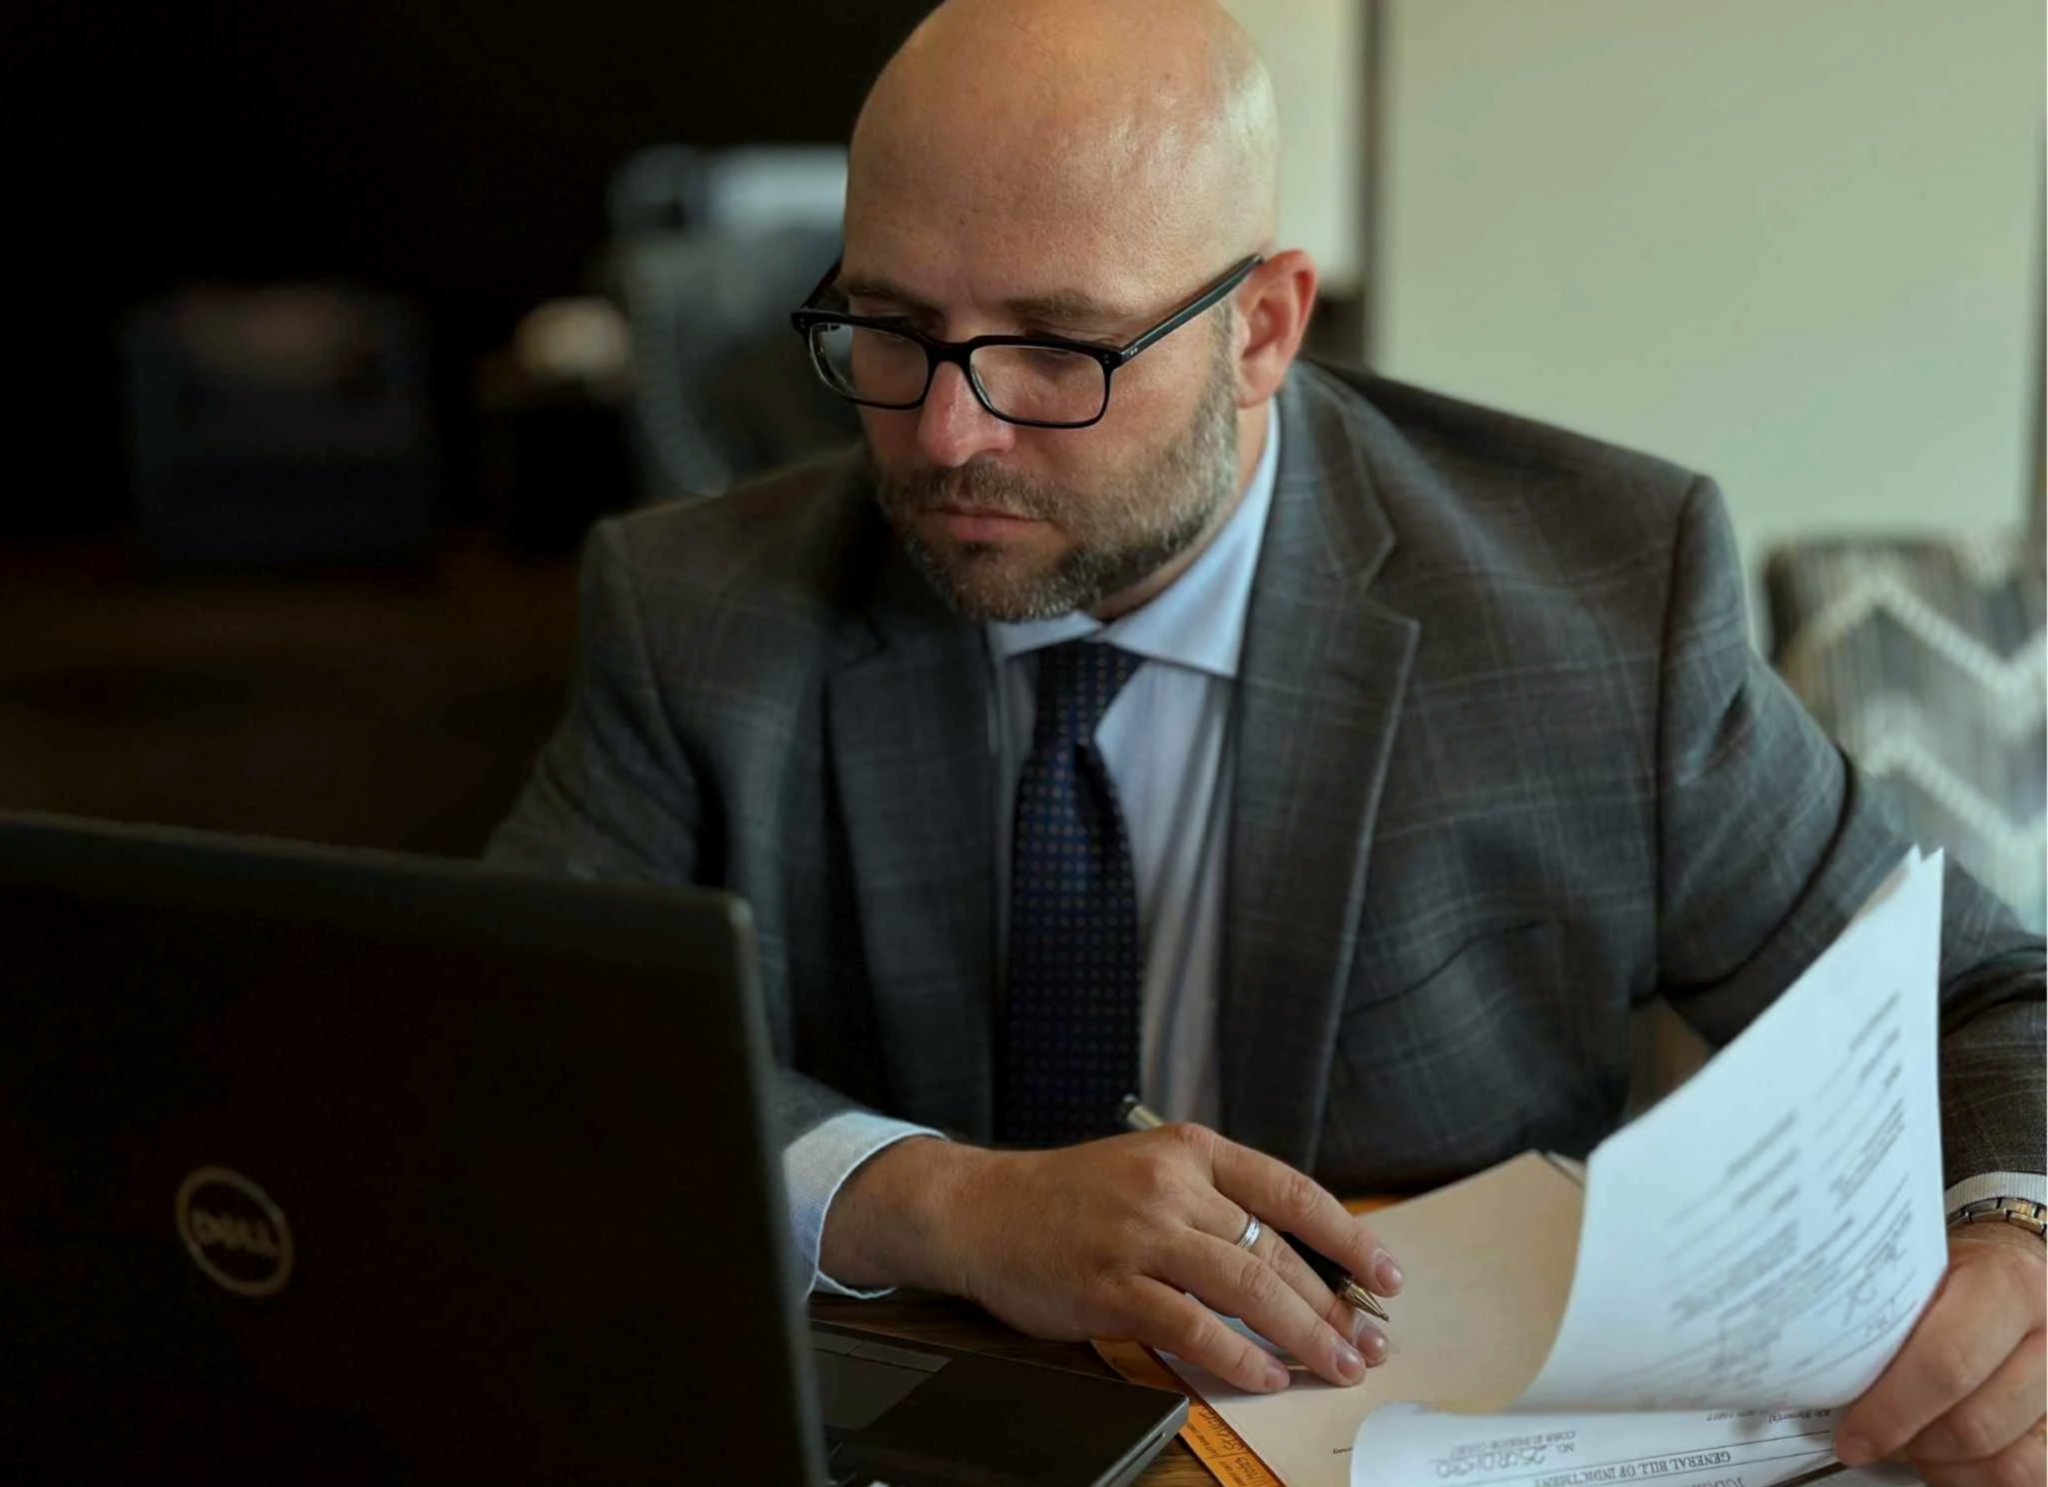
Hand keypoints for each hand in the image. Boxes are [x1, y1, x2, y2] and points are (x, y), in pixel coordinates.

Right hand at [820, 1122, 1399, 1392]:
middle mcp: (1170, 1185)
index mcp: (1190, 1150)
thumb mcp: (1148, 1173)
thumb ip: (1213, 1206)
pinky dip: (1238, 1357)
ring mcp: (1140, 1235)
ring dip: (1304, 1335)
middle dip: (1333, 1305)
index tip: (1387, 1278)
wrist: (980, 1210)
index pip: (1291, 1192)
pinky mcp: (1111, 1286)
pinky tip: (1267, 1376)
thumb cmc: (1070, 1200)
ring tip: (1337, 1366)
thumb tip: (1296, 1265)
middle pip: (1275, 1250)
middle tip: (1370, 1343)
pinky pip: (1193, 1327)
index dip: (1349, 1238)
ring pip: (1247, 1288)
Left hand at [1834, 1225, 2047, 1486]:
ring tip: (1905, 1443)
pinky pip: (2026, 1474)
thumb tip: (1818, 1370)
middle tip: (1869, 1438)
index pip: (1948, 1361)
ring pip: (2005, 1460)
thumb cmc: (1955, 1268)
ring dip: (1941, 1463)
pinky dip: (1973, 1476)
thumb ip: (1887, 1314)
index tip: (1852, 1434)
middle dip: (1911, 1441)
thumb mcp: (1920, 1267)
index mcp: (2009, 1285)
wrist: (2011, 1264)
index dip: (1893, 1409)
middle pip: (1974, 1423)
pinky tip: (1940, 1458)